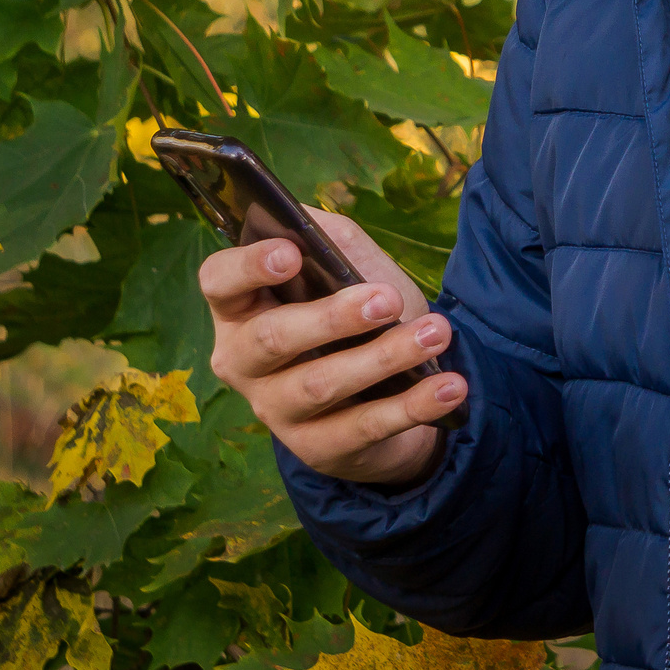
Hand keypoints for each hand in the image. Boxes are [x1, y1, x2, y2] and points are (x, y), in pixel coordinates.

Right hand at [200, 207, 464, 485]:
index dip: (248, 267)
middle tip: (387, 300)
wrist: (387, 394)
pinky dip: (413, 405)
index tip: (291, 253)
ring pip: (322, 384)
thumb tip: (307, 220)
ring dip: (385, 357)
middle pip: (271, 338)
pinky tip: (450, 387)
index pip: (219, 281)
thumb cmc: (354, 318)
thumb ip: (328, 240)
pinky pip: (365, 427)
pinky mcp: (317, 448)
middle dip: (331, 317)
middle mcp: (243, 362)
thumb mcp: (345, 269)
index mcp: (241, 307)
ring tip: (436, 334)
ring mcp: (276, 411)